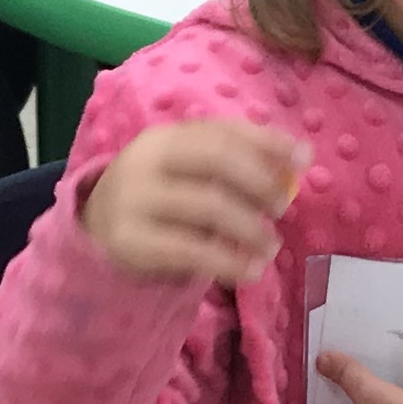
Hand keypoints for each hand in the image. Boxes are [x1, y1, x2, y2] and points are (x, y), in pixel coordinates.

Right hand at [82, 118, 307, 285]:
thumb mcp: (189, 171)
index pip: (223, 131)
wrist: (98, 232)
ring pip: (208, 206)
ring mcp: (134, 200)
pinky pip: (190, 250)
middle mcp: (145, 160)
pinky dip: (229, 262)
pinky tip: (251, 271)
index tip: (304, 159)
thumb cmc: (162, 197)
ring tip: (271, 246)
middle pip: (215, 160)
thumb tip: (299, 157)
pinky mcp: (130, 241)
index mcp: (164, 136)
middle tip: (281, 207)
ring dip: (251, 228)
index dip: (267, 143)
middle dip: (259, 182)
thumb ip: (236, 161)